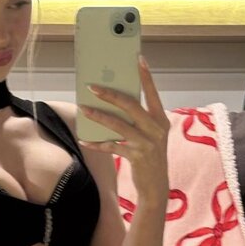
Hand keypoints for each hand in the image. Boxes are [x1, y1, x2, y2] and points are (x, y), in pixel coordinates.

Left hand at [78, 56, 169, 203]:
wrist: (156, 186)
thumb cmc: (150, 156)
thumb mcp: (151, 135)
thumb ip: (139, 120)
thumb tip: (114, 102)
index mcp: (161, 120)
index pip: (153, 93)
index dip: (146, 76)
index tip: (139, 59)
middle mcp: (156, 129)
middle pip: (130, 106)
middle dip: (110, 94)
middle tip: (93, 87)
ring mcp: (147, 144)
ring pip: (118, 125)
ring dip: (98, 116)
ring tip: (83, 109)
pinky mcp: (137, 157)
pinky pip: (112, 146)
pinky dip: (97, 143)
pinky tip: (85, 139)